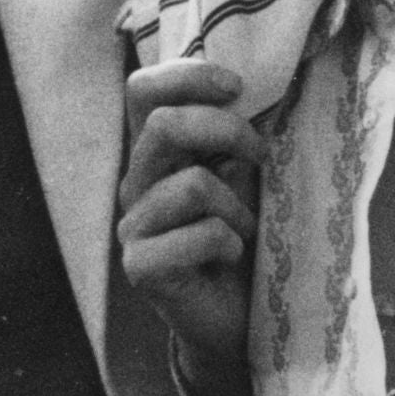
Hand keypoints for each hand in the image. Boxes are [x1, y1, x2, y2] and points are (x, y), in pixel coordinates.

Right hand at [117, 58, 263, 395]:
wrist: (238, 320)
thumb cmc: (246, 240)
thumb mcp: (246, 178)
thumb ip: (236, 138)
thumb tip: (261, 89)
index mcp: (156, 154)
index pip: (144, 91)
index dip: (187, 75)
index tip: (236, 87)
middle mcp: (136, 184)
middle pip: (163, 125)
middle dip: (225, 130)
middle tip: (260, 156)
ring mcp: (133, 227)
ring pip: (191, 185)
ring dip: (237, 207)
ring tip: (246, 230)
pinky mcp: (141, 267)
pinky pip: (201, 235)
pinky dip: (231, 244)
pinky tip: (230, 259)